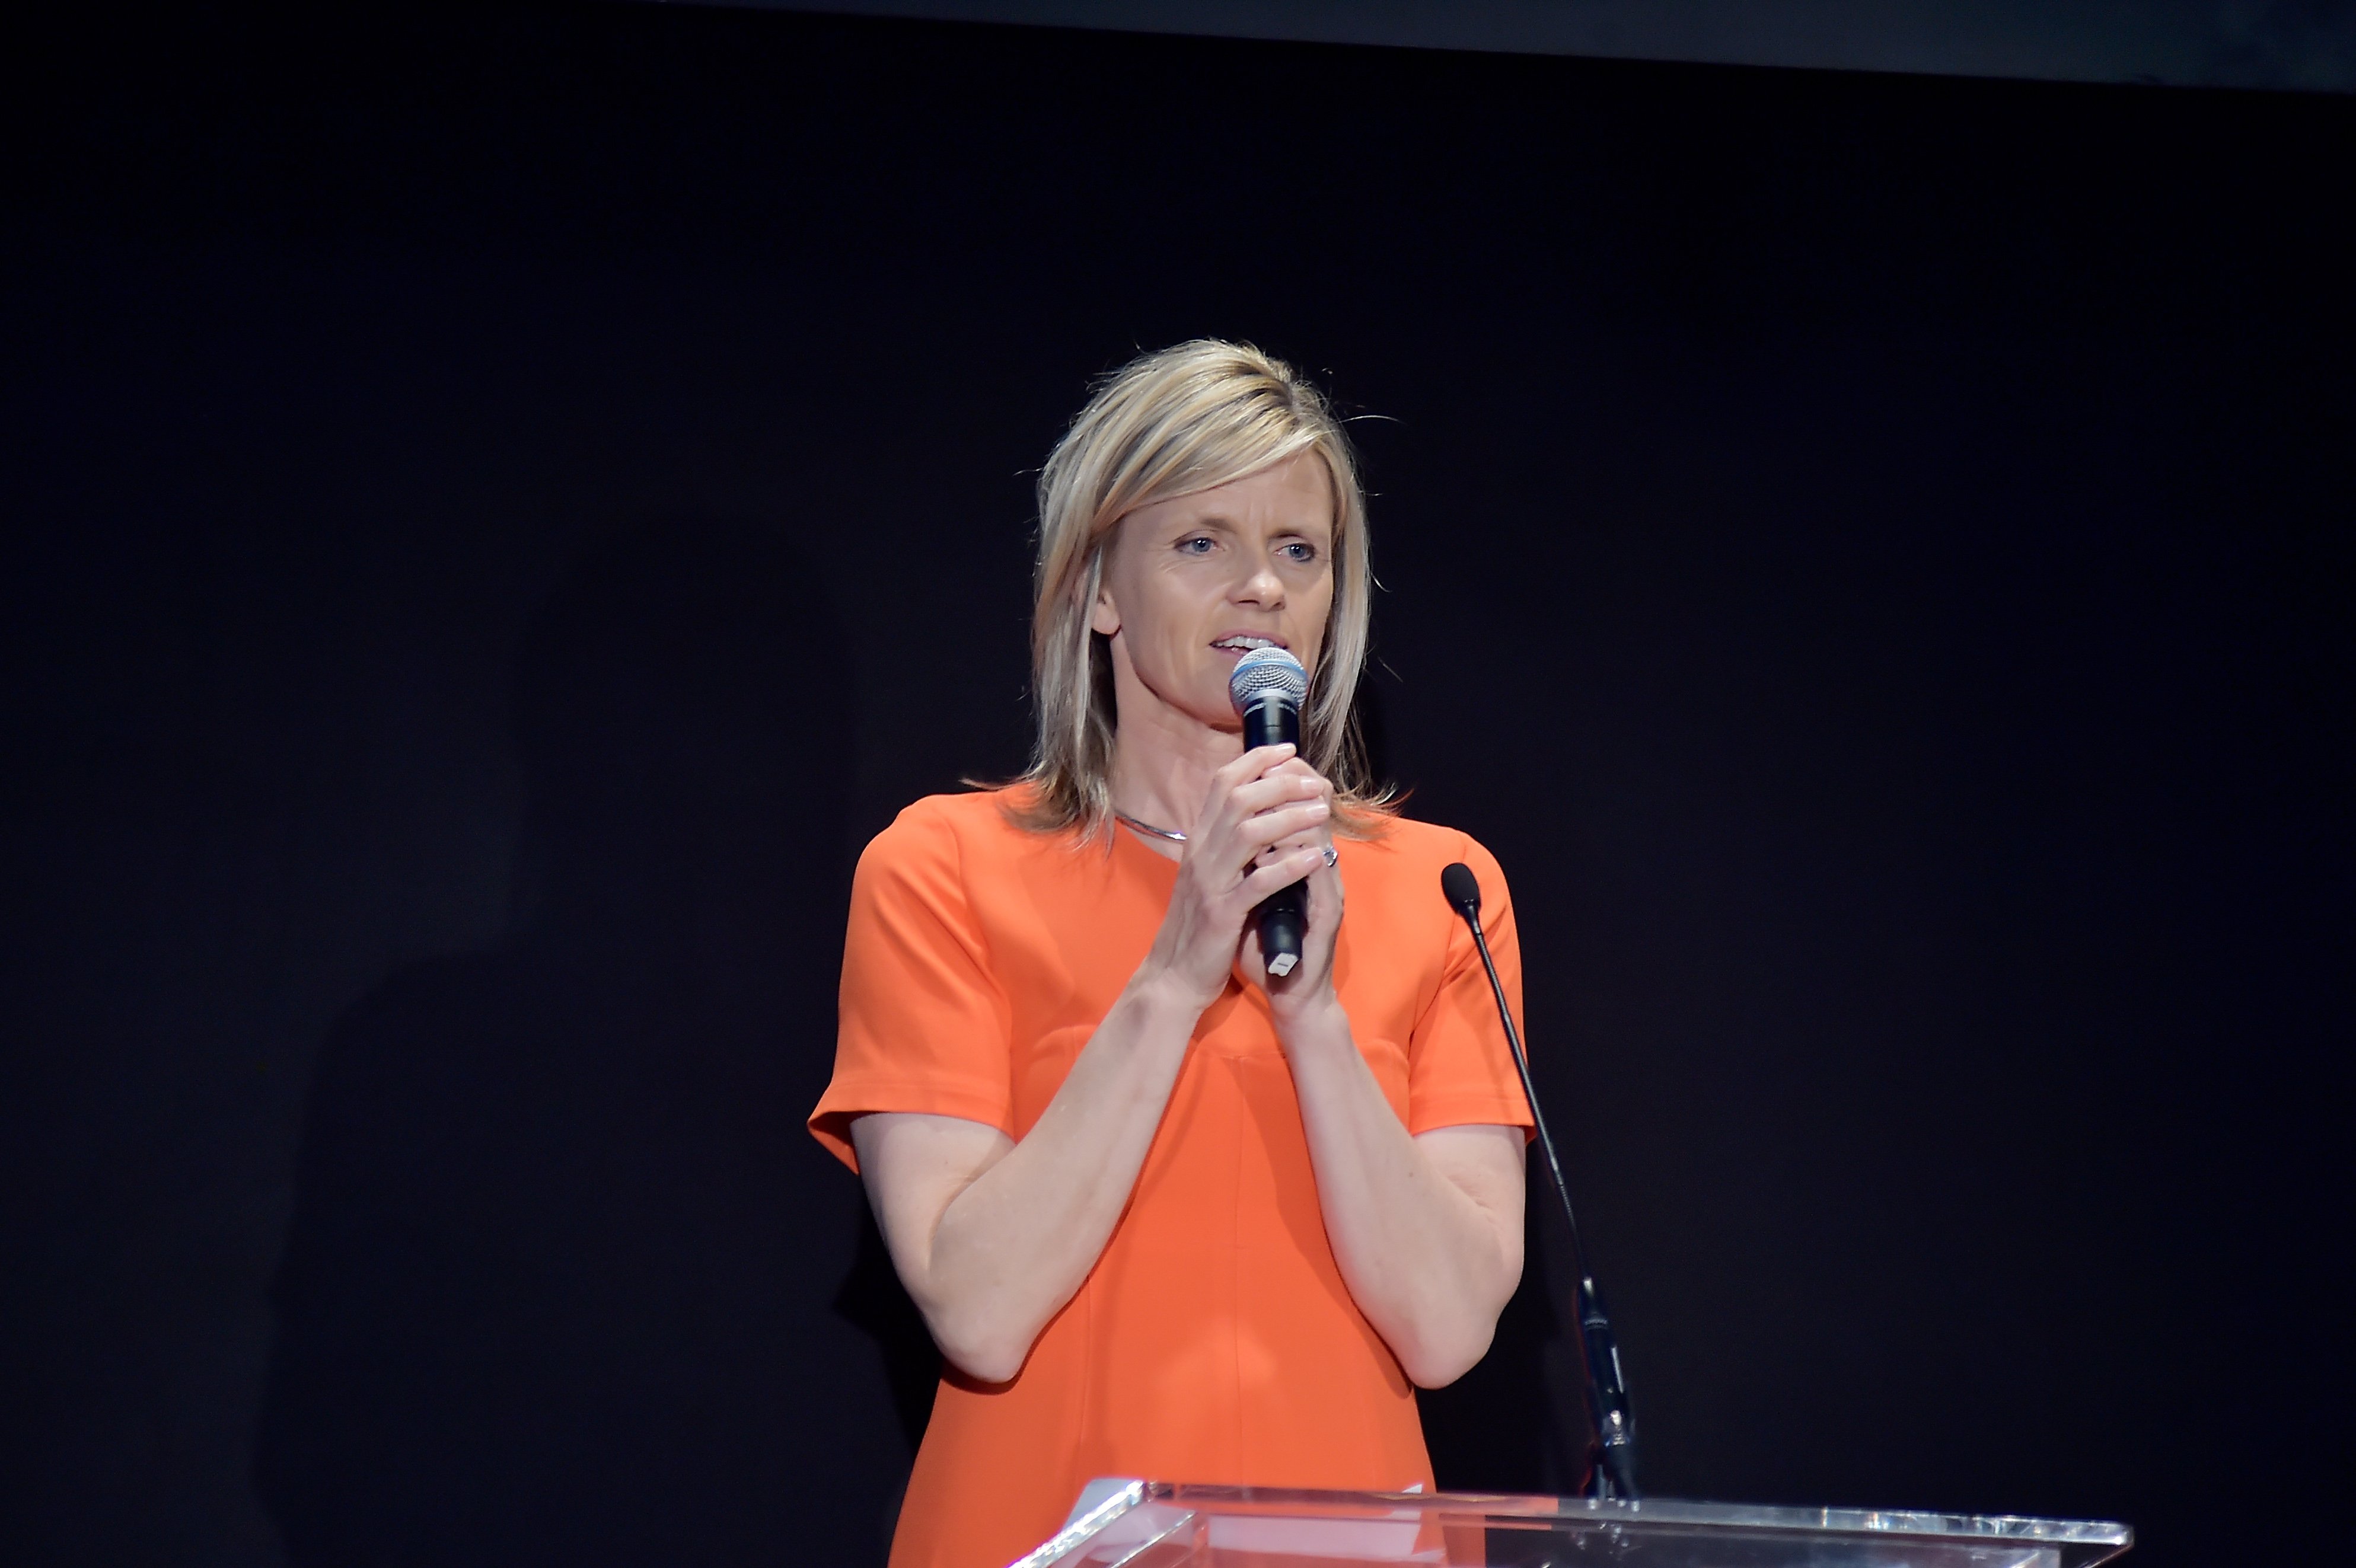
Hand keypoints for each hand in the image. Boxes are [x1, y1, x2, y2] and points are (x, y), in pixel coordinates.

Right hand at [1137, 744, 1331, 1009]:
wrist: (1175, 975)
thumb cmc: (1199, 926)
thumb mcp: (1208, 875)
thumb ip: (1224, 844)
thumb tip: (1248, 812)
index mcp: (1198, 842)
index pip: (1222, 784)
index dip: (1255, 761)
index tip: (1287, 750)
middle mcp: (1200, 854)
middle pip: (1238, 799)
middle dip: (1279, 783)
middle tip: (1315, 781)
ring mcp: (1210, 882)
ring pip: (1248, 832)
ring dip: (1289, 817)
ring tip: (1322, 810)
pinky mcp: (1222, 914)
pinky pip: (1258, 882)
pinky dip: (1288, 866)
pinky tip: (1315, 857)